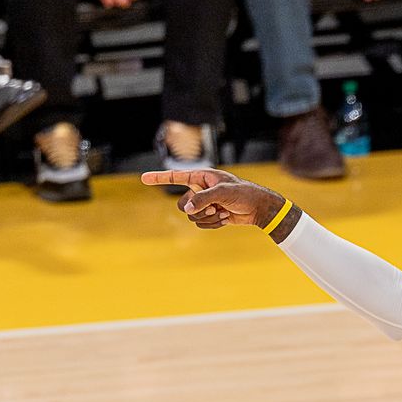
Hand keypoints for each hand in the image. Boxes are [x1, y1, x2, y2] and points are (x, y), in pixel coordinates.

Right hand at [139, 168, 285, 229]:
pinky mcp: (210, 215)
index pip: (176, 177)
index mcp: (202, 177)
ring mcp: (205, 204)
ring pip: (191, 216)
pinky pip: (201, 224)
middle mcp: (201, 190)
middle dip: (196, 209)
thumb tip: (187, 209)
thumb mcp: (223, 193)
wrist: (258, 209)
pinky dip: (214, 224)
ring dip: (207, 218)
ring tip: (223, 212)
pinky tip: (226, 218)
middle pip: (181, 204)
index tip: (143, 178)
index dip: (159, 178)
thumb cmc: (243, 194)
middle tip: (213, 207)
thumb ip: (203, 199)